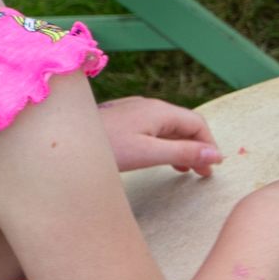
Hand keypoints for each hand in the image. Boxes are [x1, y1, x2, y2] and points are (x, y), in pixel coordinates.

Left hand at [97, 96, 219, 176]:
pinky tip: (158, 157)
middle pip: (183, 124)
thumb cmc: (106, 148)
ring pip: (167, 127)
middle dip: (197, 147)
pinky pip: (152, 129)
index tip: (213, 168)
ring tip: (184, 169)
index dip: (210, 145)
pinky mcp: (120, 119)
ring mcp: (133, 110)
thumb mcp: (148, 154)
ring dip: (181, 146)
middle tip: (203, 173)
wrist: (62, 141)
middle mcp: (149, 106)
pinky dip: (164, 144)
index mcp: (160, 111)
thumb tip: (216, 155)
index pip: (197, 124)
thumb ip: (184, 153)